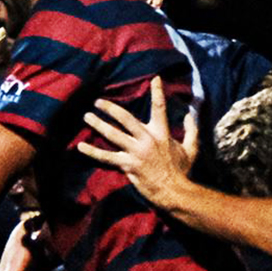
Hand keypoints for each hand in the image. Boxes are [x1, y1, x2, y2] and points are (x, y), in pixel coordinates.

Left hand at [76, 75, 197, 209]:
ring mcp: (136, 152)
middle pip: (126, 118)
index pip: (160, 108)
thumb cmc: (182, 171)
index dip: (158, 92)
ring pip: (113, 134)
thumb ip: (191, 130)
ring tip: (87, 116)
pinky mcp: (127, 165)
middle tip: (98, 101)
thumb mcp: (191, 149)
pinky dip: (93, 152)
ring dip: (98, 124)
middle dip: (111, 108)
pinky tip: (80, 146)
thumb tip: (189, 115)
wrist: (174, 192)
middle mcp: (147, 140)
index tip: (155, 79)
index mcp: (162, 133)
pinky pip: (106, 157)